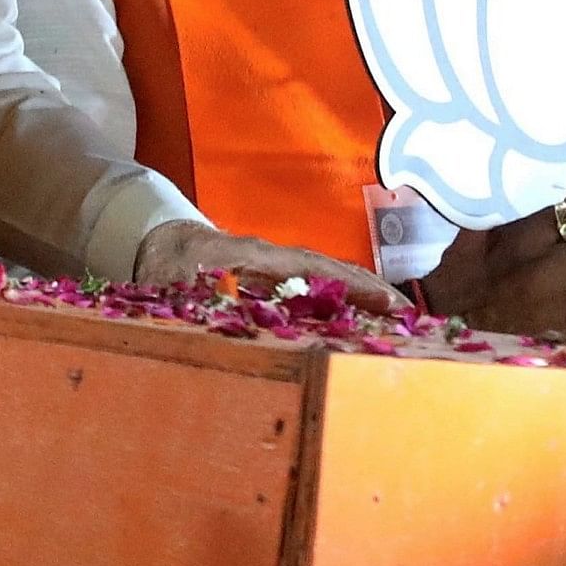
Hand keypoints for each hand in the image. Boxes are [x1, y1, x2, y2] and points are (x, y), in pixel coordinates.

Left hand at [130, 219, 395, 302]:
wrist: (154, 242)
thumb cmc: (163, 265)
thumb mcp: (172, 284)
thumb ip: (198, 296)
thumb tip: (229, 309)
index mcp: (254, 256)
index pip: (313, 266)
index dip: (351, 284)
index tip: (387, 302)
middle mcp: (273, 257)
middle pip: (331, 269)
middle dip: (371, 290)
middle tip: (411, 317)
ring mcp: (275, 266)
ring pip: (326, 276)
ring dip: (360, 295)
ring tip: (397, 321)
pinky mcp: (272, 277)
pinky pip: (314, 285)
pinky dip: (341, 299)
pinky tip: (359, 323)